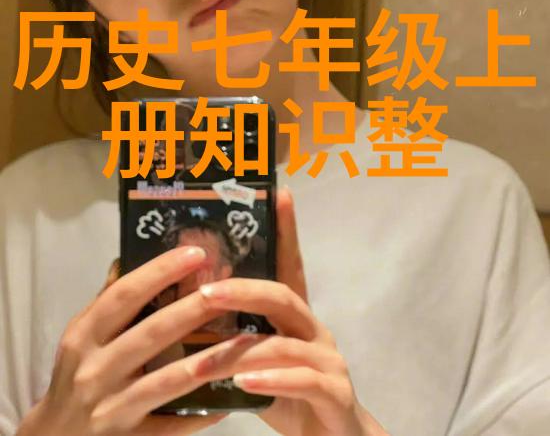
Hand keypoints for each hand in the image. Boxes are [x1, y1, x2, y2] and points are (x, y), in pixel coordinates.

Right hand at [15, 246, 260, 435]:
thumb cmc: (74, 378)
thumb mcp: (82, 337)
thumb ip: (106, 301)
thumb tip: (127, 257)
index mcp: (85, 336)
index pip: (124, 296)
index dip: (159, 272)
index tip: (195, 253)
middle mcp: (96, 369)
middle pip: (153, 333)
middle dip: (195, 308)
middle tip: (232, 287)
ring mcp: (111, 408)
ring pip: (168, 380)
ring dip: (211, 359)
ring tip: (246, 341)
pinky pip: (172, 425)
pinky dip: (200, 413)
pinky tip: (229, 398)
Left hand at [195, 187, 390, 435]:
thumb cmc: (287, 395)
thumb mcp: (255, 363)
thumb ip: (230, 339)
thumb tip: (180, 315)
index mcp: (294, 316)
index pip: (289, 265)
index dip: (285, 230)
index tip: (278, 194)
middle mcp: (314, 328)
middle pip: (281, 294)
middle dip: (242, 290)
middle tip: (205, 292)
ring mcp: (329, 358)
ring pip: (285, 341)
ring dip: (241, 351)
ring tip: (204, 362)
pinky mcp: (336, 391)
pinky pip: (304, 380)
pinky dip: (272, 379)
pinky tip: (243, 383)